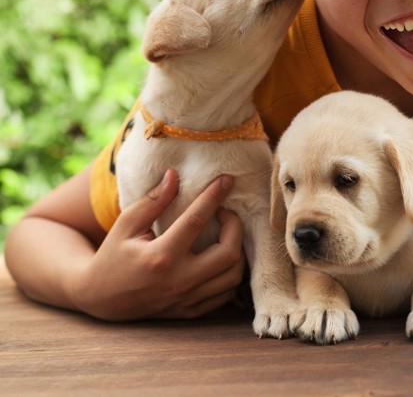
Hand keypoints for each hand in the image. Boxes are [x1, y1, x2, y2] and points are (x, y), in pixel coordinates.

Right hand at [72, 169, 245, 319]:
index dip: (214, 196)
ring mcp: (187, 300)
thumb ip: (153, 201)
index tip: (227, 180)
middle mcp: (178, 281)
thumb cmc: (113, 255)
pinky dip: (230, 274)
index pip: (196, 220)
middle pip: (229, 253)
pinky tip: (222, 257)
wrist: (101, 299)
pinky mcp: (191, 311)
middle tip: (226, 213)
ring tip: (226, 234)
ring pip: (233, 276)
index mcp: (160, 257)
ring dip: (237, 250)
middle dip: (235, 227)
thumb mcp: (126, 224)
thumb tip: (175, 175)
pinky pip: (226, 294)